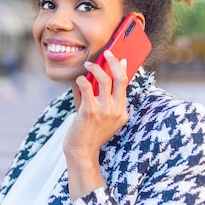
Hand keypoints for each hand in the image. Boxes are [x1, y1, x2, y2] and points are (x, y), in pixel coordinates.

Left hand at [64, 49, 129, 198]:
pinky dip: (81, 79)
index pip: (126, 85)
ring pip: (104, 79)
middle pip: (120, 78)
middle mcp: (117, 111)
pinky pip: (87, 87)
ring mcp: (104, 111)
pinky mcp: (90, 111)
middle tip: (107, 52)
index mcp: (122, 112)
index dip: (123, 69)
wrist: (82, 152)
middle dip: (114, 61)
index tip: (121, 58)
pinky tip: (78, 80)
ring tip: (88, 65)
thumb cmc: (90, 133)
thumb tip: (105, 79)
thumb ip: (107, 101)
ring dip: (95, 68)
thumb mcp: (105, 119)